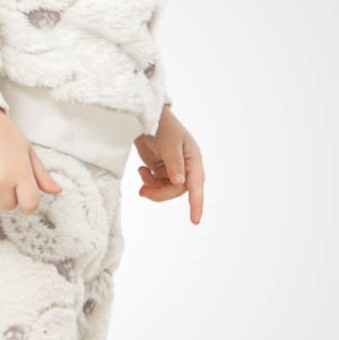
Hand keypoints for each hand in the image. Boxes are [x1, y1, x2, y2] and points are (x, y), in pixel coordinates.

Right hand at [0, 105, 62, 213]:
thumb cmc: (2, 133)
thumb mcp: (26, 150)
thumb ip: (41, 174)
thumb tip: (56, 191)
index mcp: (20, 172)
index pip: (30, 206)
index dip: (27, 202)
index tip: (21, 194)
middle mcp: (1, 180)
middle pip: (7, 206)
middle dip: (4, 193)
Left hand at [134, 105, 203, 222]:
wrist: (148, 119)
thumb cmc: (163, 126)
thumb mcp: (170, 143)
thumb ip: (174, 163)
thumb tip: (180, 182)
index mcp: (193, 159)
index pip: (196, 185)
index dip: (197, 204)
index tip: (195, 220)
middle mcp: (187, 167)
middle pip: (177, 191)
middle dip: (160, 193)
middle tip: (142, 191)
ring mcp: (175, 170)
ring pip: (166, 191)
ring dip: (152, 188)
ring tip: (141, 175)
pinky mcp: (163, 171)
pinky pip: (157, 186)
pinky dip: (148, 182)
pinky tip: (142, 170)